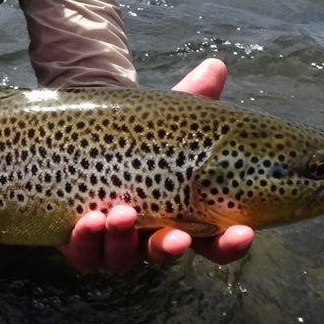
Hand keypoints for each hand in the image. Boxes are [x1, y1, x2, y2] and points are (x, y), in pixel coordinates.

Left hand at [59, 58, 254, 272]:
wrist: (85, 135)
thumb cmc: (138, 135)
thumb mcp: (165, 118)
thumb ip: (192, 98)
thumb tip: (216, 66)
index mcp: (184, 216)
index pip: (216, 242)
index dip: (230, 243)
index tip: (242, 232)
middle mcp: (152, 235)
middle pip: (168, 254)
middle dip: (172, 248)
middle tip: (176, 238)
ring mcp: (115, 242)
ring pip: (123, 257)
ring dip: (123, 240)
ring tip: (121, 212)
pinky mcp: (81, 241)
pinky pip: (85, 253)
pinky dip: (87, 240)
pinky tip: (88, 219)